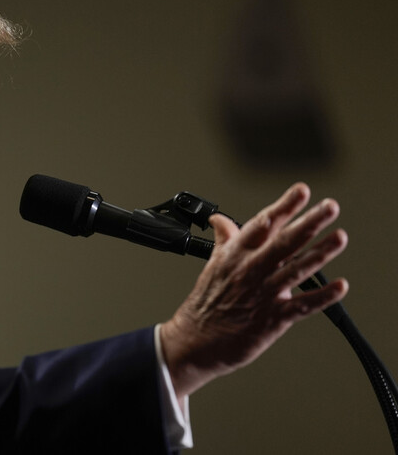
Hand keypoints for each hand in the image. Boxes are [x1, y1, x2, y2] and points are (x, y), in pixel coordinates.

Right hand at [160, 183, 348, 399]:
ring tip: (339, 238)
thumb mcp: (211, 265)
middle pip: (284, 242)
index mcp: (235, 255)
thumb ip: (224, 240)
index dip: (284, 207)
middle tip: (330, 208)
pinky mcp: (271, 319)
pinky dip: (322, 297)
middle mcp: (249, 271)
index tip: (301, 191)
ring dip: (320, 253)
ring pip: (296, 270)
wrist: (193, 341)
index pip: (262, 224)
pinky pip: (301, 306)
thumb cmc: (204, 304)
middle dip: (309, 223)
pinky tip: (340, 286)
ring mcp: (261, 294)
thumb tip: (219, 220)